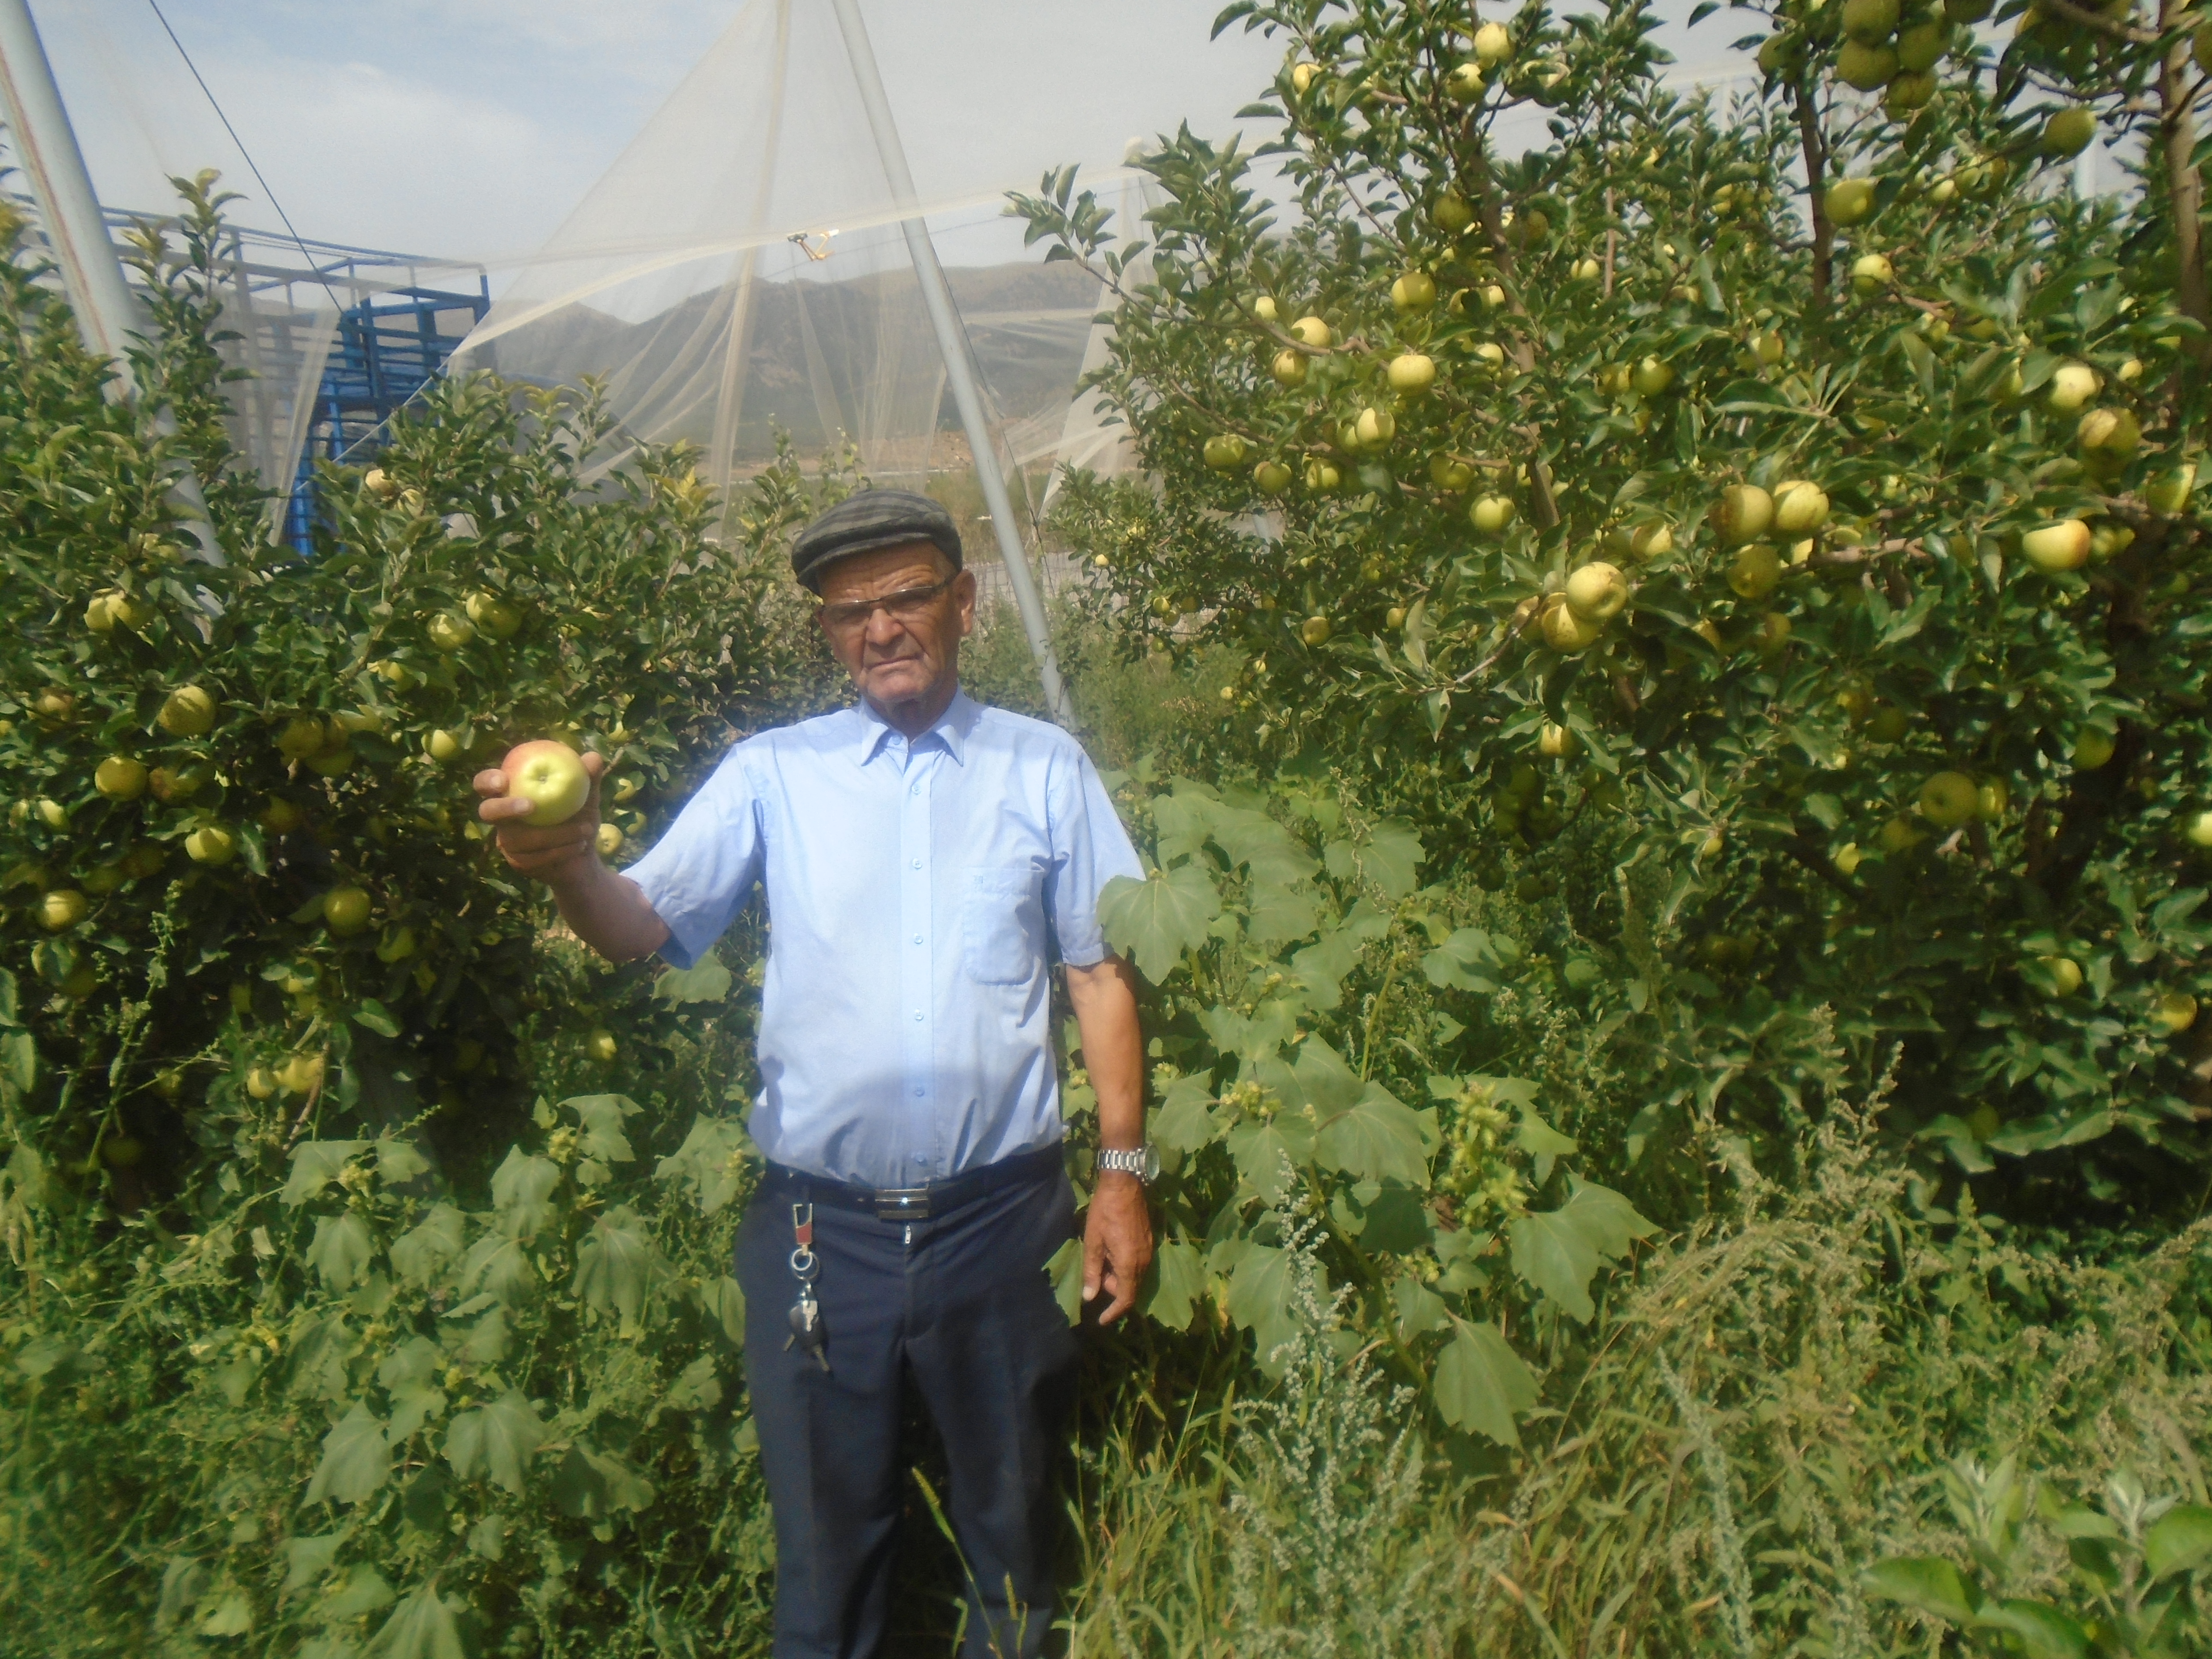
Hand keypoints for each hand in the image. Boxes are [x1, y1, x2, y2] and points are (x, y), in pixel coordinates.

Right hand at [473, 751, 605, 883]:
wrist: (585, 857)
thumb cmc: (579, 819)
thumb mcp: (587, 797)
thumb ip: (588, 778)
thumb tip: (592, 756)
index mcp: (512, 793)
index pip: (485, 783)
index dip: (487, 781)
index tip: (503, 780)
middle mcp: (503, 818)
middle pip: (487, 812)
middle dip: (505, 807)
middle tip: (531, 806)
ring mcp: (508, 842)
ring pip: (519, 838)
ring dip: (555, 833)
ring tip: (585, 829)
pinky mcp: (518, 862)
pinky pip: (533, 857)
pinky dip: (561, 850)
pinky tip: (580, 845)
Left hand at [1082, 1171, 1152, 1325]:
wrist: (1124, 1185)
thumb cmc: (1104, 1212)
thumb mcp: (1092, 1241)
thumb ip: (1091, 1271)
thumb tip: (1089, 1296)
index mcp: (1129, 1264)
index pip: (1125, 1298)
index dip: (1114, 1313)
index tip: (1102, 1320)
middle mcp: (1143, 1261)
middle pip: (1131, 1288)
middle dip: (1113, 1289)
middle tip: (1095, 1276)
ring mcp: (1149, 1251)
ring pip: (1135, 1276)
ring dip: (1119, 1277)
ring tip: (1102, 1261)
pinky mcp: (1149, 1242)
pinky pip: (1138, 1264)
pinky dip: (1125, 1267)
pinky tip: (1112, 1252)